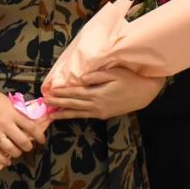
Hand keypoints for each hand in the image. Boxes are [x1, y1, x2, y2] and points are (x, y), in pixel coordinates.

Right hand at [0, 80, 47, 166]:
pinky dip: (1, 160)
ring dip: (17, 153)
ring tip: (17, 152)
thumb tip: (29, 123)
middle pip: (22, 141)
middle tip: (28, 146)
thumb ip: (18, 113)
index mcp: (13, 114)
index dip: (39, 136)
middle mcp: (5, 124)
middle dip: (28, 147)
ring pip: (9, 149)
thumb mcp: (9, 102)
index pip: (31, 127)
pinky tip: (7, 161)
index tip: (42, 140)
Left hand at [42, 67, 163, 120]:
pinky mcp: (103, 115)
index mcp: (97, 94)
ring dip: (63, 112)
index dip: (61, 92)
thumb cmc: (129, 79)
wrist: (144, 93)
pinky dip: (74, 115)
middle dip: (58, 102)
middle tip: (44, 102)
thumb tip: (81, 79)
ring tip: (51, 114)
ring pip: (77, 112)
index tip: (49, 91)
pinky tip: (67, 114)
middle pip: (73, 103)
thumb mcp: (114, 73)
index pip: (75, 92)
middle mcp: (97, 105)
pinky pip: (85, 115)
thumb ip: (96, 76)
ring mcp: (100, 112)